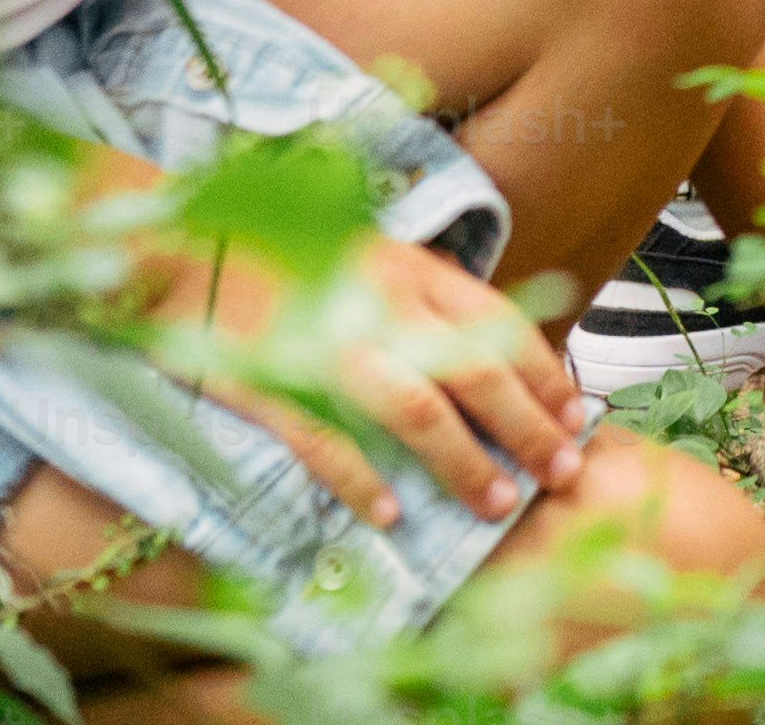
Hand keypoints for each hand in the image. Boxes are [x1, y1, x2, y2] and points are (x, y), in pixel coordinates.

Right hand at [160, 228, 587, 531]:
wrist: (185, 246)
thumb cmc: (286, 258)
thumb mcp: (374, 260)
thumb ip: (426, 302)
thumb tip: (487, 354)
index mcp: (413, 272)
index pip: (500, 326)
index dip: (545, 376)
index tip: (578, 418)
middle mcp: (383, 305)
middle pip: (476, 372)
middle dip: (529, 428)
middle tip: (564, 473)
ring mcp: (329, 345)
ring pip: (417, 410)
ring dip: (464, 462)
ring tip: (498, 505)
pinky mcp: (275, 382)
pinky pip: (328, 441)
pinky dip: (364, 482)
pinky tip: (392, 518)